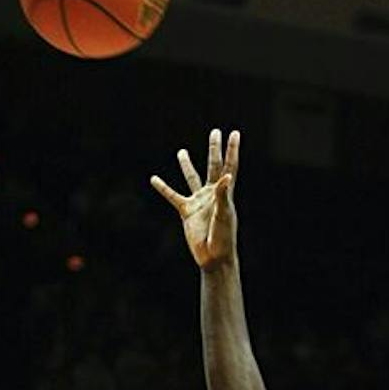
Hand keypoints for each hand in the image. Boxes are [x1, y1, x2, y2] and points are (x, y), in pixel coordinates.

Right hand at [151, 128, 238, 270]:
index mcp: (225, 193)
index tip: (234, 133)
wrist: (214, 257)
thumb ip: (224, 195)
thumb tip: (227, 176)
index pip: (229, 166)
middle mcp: (212, 194)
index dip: (232, 150)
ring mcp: (199, 202)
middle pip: (213, 166)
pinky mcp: (187, 212)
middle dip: (214, 149)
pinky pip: (173, 196)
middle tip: (214, 132)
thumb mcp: (224, 215)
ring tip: (181, 152)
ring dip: (186, 165)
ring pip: (192, 178)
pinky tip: (154, 179)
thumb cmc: (224, 238)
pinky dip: (163, 188)